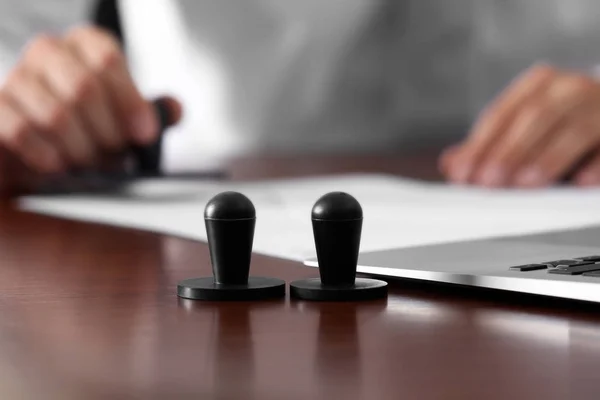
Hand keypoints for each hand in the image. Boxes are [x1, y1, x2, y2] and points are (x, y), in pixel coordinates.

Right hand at [0, 25, 180, 194]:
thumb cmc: (89, 129)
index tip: (144, 134)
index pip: (106, 57)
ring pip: (55, 114)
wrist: (43, 153)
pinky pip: (20, 130)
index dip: (129, 100)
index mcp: (84, 45)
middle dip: (106, 133)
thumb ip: (151, 112)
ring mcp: (17, 78)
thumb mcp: (125, 119)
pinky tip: (59, 166)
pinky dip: (46, 155)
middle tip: (115, 155)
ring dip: (80, 150)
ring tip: (88, 164)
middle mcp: (48, 53)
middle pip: (84, 87)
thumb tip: (172, 111)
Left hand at [440, 63, 599, 187]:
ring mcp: (599, 105)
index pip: (501, 114)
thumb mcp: (521, 124)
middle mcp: (569, 88)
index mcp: (537, 84)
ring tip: (525, 184)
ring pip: (573, 129)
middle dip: (509, 151)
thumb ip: (487, 144)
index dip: (480, 145)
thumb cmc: (557, 120)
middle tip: (489, 182)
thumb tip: (450, 164)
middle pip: (534, 117)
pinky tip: (580, 182)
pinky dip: (596, 164)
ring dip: (547, 158)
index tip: (463, 173)